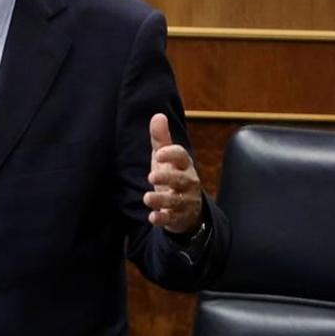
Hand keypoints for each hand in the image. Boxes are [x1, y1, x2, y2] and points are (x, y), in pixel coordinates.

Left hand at [142, 113, 202, 234]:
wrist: (187, 207)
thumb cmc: (173, 176)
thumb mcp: (165, 158)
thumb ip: (161, 139)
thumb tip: (157, 115)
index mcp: (184, 166)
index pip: (182, 157)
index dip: (172, 154)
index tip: (159, 153)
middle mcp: (188, 183)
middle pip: (180, 180)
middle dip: (167, 178)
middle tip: (152, 176)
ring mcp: (185, 201)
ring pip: (176, 201)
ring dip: (161, 200)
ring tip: (147, 198)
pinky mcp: (178, 217)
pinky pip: (172, 219)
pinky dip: (163, 219)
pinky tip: (152, 217)